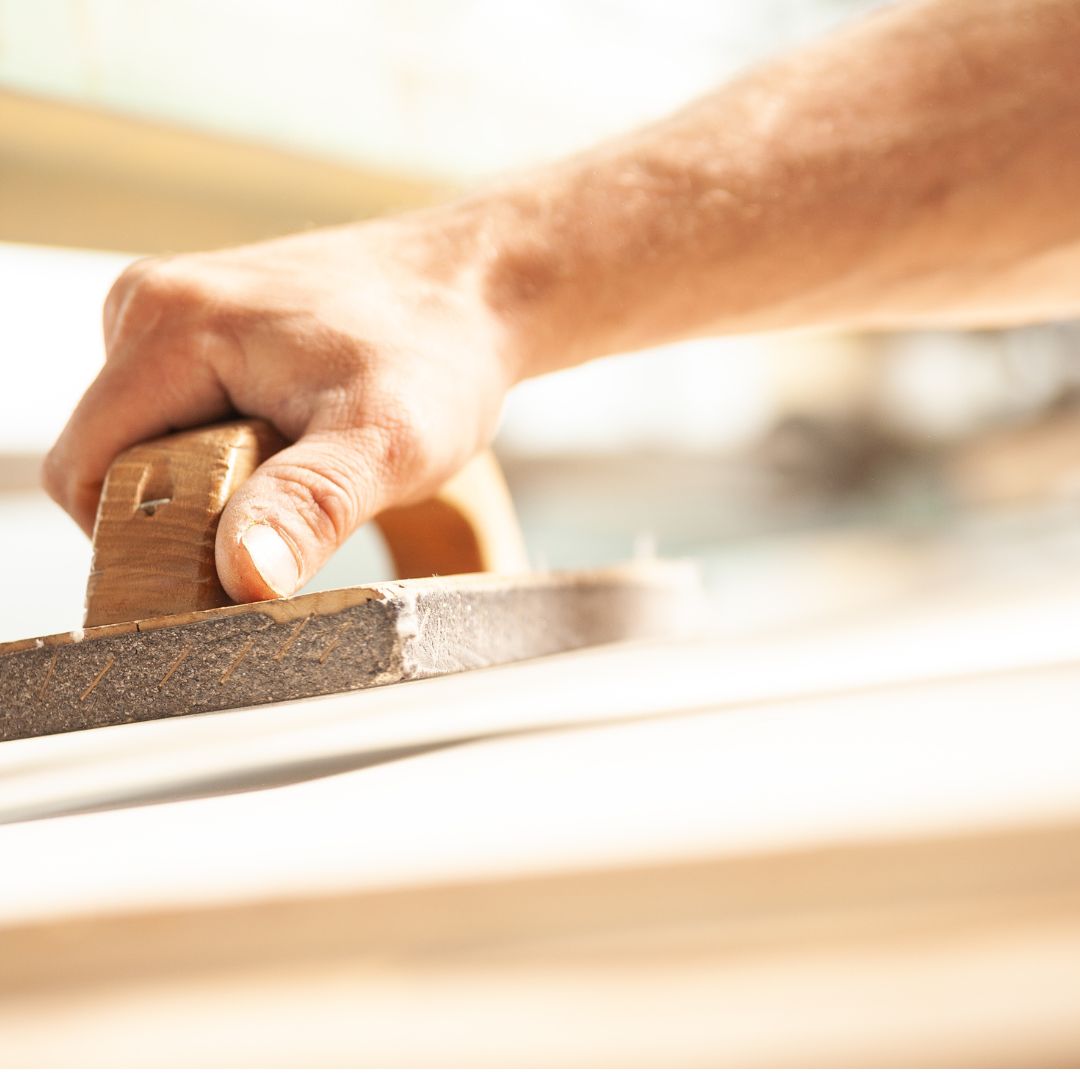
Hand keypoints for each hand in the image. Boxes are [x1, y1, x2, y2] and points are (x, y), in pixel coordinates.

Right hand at [43, 212, 519, 602]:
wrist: (477, 288)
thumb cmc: (439, 355)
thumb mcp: (386, 444)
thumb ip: (309, 506)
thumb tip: (241, 573)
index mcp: (166, 326)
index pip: (85, 471)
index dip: (138, 541)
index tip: (223, 568)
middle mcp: (150, 305)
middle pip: (113, 458)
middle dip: (185, 511)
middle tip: (288, 512)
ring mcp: (177, 311)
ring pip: (148, 443)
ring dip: (211, 482)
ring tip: (303, 463)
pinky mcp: (205, 325)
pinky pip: (180, 414)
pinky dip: (226, 450)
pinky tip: (296, 437)